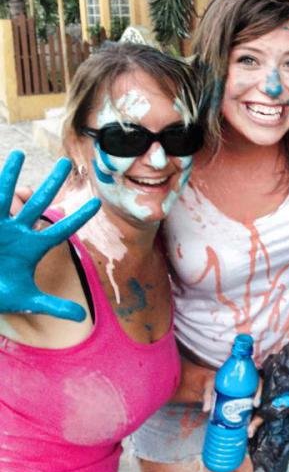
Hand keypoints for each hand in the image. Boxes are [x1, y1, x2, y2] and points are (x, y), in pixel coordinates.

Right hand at [0, 151, 99, 320]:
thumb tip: (82, 318)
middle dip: (52, 183)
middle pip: (39, 203)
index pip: (62, 229)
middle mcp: (18, 231)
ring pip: (6, 196)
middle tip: (66, 162)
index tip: (97, 203)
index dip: (78, 217)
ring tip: (18, 153)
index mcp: (33, 246)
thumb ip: (55, 306)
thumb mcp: (27, 301)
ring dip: (11, 176)